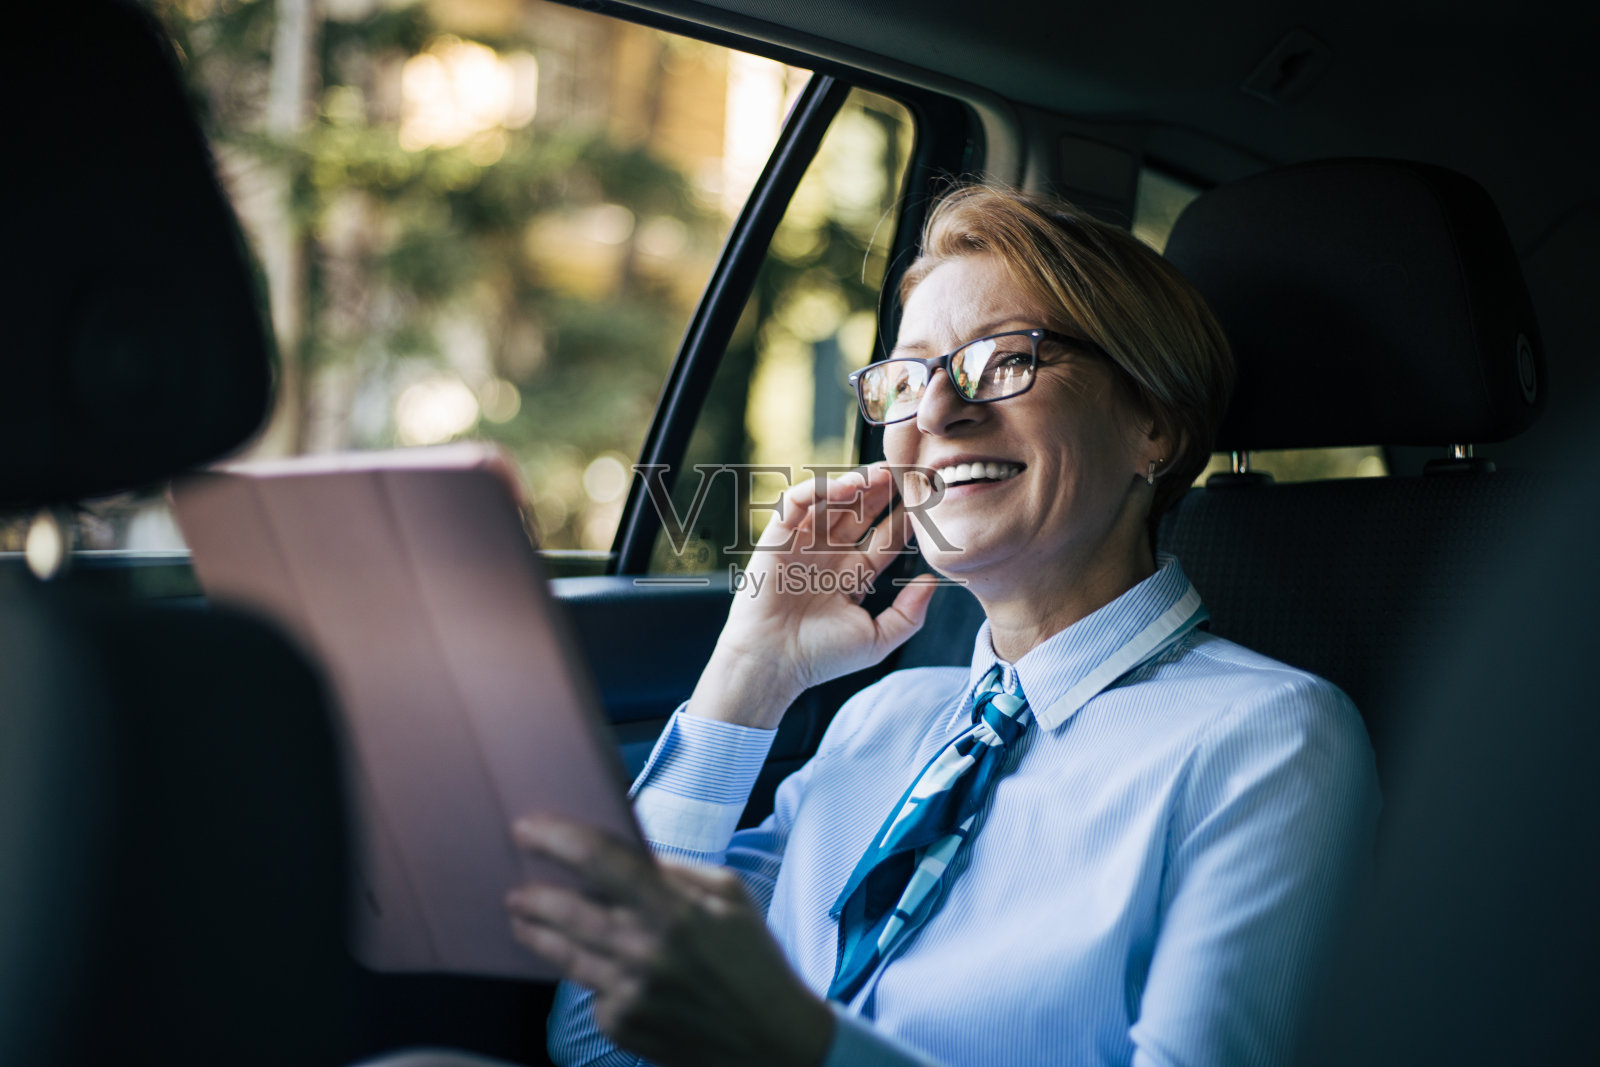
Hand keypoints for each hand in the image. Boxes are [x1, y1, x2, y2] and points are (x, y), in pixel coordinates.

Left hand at [507, 815, 834, 1066]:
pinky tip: (594, 965)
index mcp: (676, 909)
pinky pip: (589, 990)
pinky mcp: (621, 1026)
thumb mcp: (729, 895)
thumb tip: (624, 851)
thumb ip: (673, 870)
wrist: (772, 1040)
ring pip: (564, 953)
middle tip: (515, 886)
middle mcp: (646, 952)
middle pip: (566, 910)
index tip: (526, 828)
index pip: (599, 861)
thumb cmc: (753, 959)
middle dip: (532, 893)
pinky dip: (588, 973)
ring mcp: (629, 994)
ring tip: (522, 915)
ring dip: (537, 931)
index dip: (556, 839)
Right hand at [691, 463, 938, 727]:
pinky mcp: (777, 538)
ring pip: (832, 502)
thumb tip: (933, 581)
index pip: (885, 539)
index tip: (927, 504)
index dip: (905, 520)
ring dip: (856, 484)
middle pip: (861, 513)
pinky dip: (819, 489)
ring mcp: (804, 545)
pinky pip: (797, 503)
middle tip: (908, 474)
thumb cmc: (821, 657)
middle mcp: (830, 555)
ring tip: (881, 472)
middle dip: (883, 493)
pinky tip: (845, 486)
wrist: (774, 663)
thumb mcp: (876, 639)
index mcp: (854, 576)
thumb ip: (909, 614)